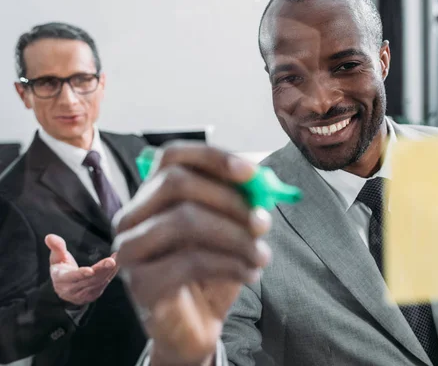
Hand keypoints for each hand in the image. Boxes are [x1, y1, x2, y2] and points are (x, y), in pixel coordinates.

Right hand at [45, 234, 117, 305]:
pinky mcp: (95, 294)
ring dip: (109, 271)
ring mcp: (85, 294)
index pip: (72, 277)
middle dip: (101, 270)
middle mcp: (72, 289)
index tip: (90, 270)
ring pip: (98, 282)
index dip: (80, 274)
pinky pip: (105, 283)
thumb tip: (49, 236)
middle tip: (111, 261)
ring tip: (117, 259)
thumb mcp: (56, 258)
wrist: (66, 290)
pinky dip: (112, 272)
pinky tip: (118, 262)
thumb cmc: (61, 269)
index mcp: (61, 280)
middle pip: (89, 280)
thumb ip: (56, 247)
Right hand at [114, 142, 271, 364]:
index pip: (172, 156)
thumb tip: (262, 182)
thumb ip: (240, 202)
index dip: (213, 157)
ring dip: (235, 236)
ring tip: (262, 255)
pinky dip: (230, 264)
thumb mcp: (229, 229)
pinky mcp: (139, 283)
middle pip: (176, 182)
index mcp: (152, 196)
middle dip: (230, 200)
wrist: (196, 324)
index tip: (252, 173)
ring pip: (184, 220)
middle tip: (264, 223)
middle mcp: (132, 217)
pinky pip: (189, 261)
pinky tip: (250, 274)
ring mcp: (129, 249)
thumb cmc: (212, 269)